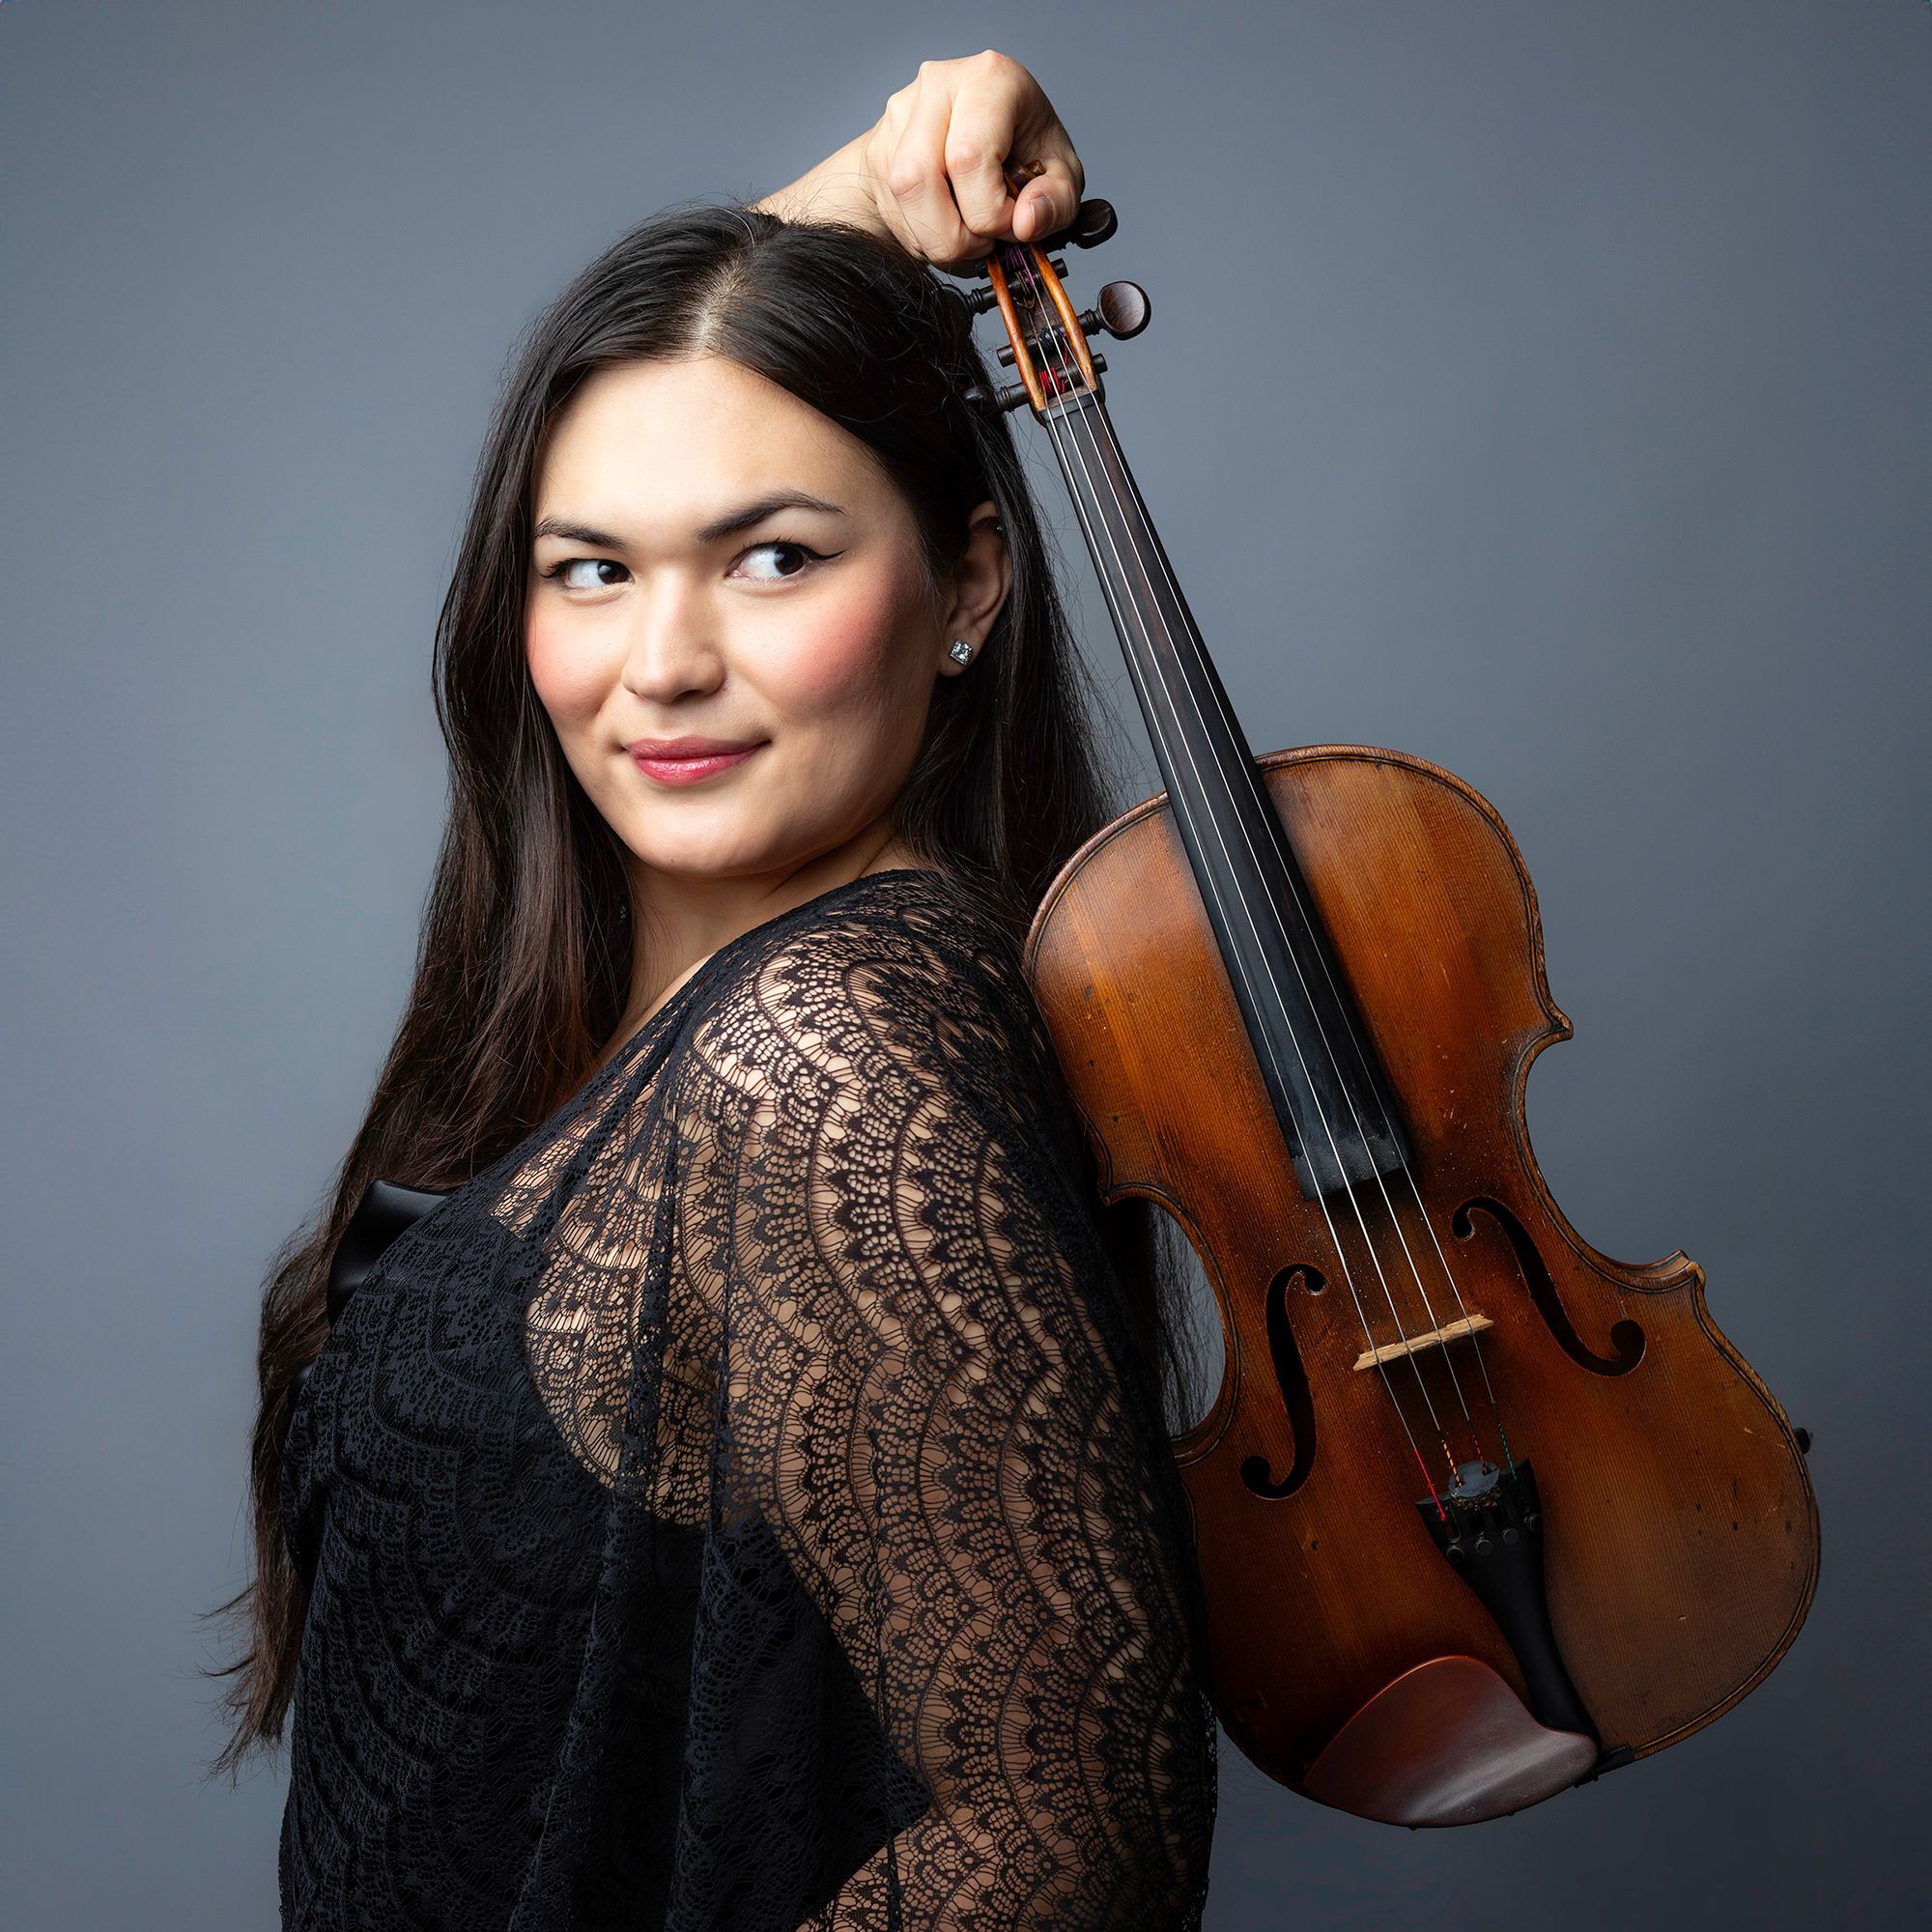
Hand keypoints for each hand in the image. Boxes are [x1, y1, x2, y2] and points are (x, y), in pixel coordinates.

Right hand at [754, 50, 1084, 272]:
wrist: (964, 175)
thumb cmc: (1014, 178)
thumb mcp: (1054, 190)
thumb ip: (1054, 206)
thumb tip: (1025, 220)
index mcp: (995, 80)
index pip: (973, 154)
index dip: (991, 210)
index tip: (1007, 230)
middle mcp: (942, 81)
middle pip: (929, 175)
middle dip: (959, 229)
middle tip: (980, 240)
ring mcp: (903, 109)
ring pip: (898, 192)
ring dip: (934, 235)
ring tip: (958, 236)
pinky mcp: (879, 142)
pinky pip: (885, 202)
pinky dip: (915, 231)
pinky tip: (932, 224)